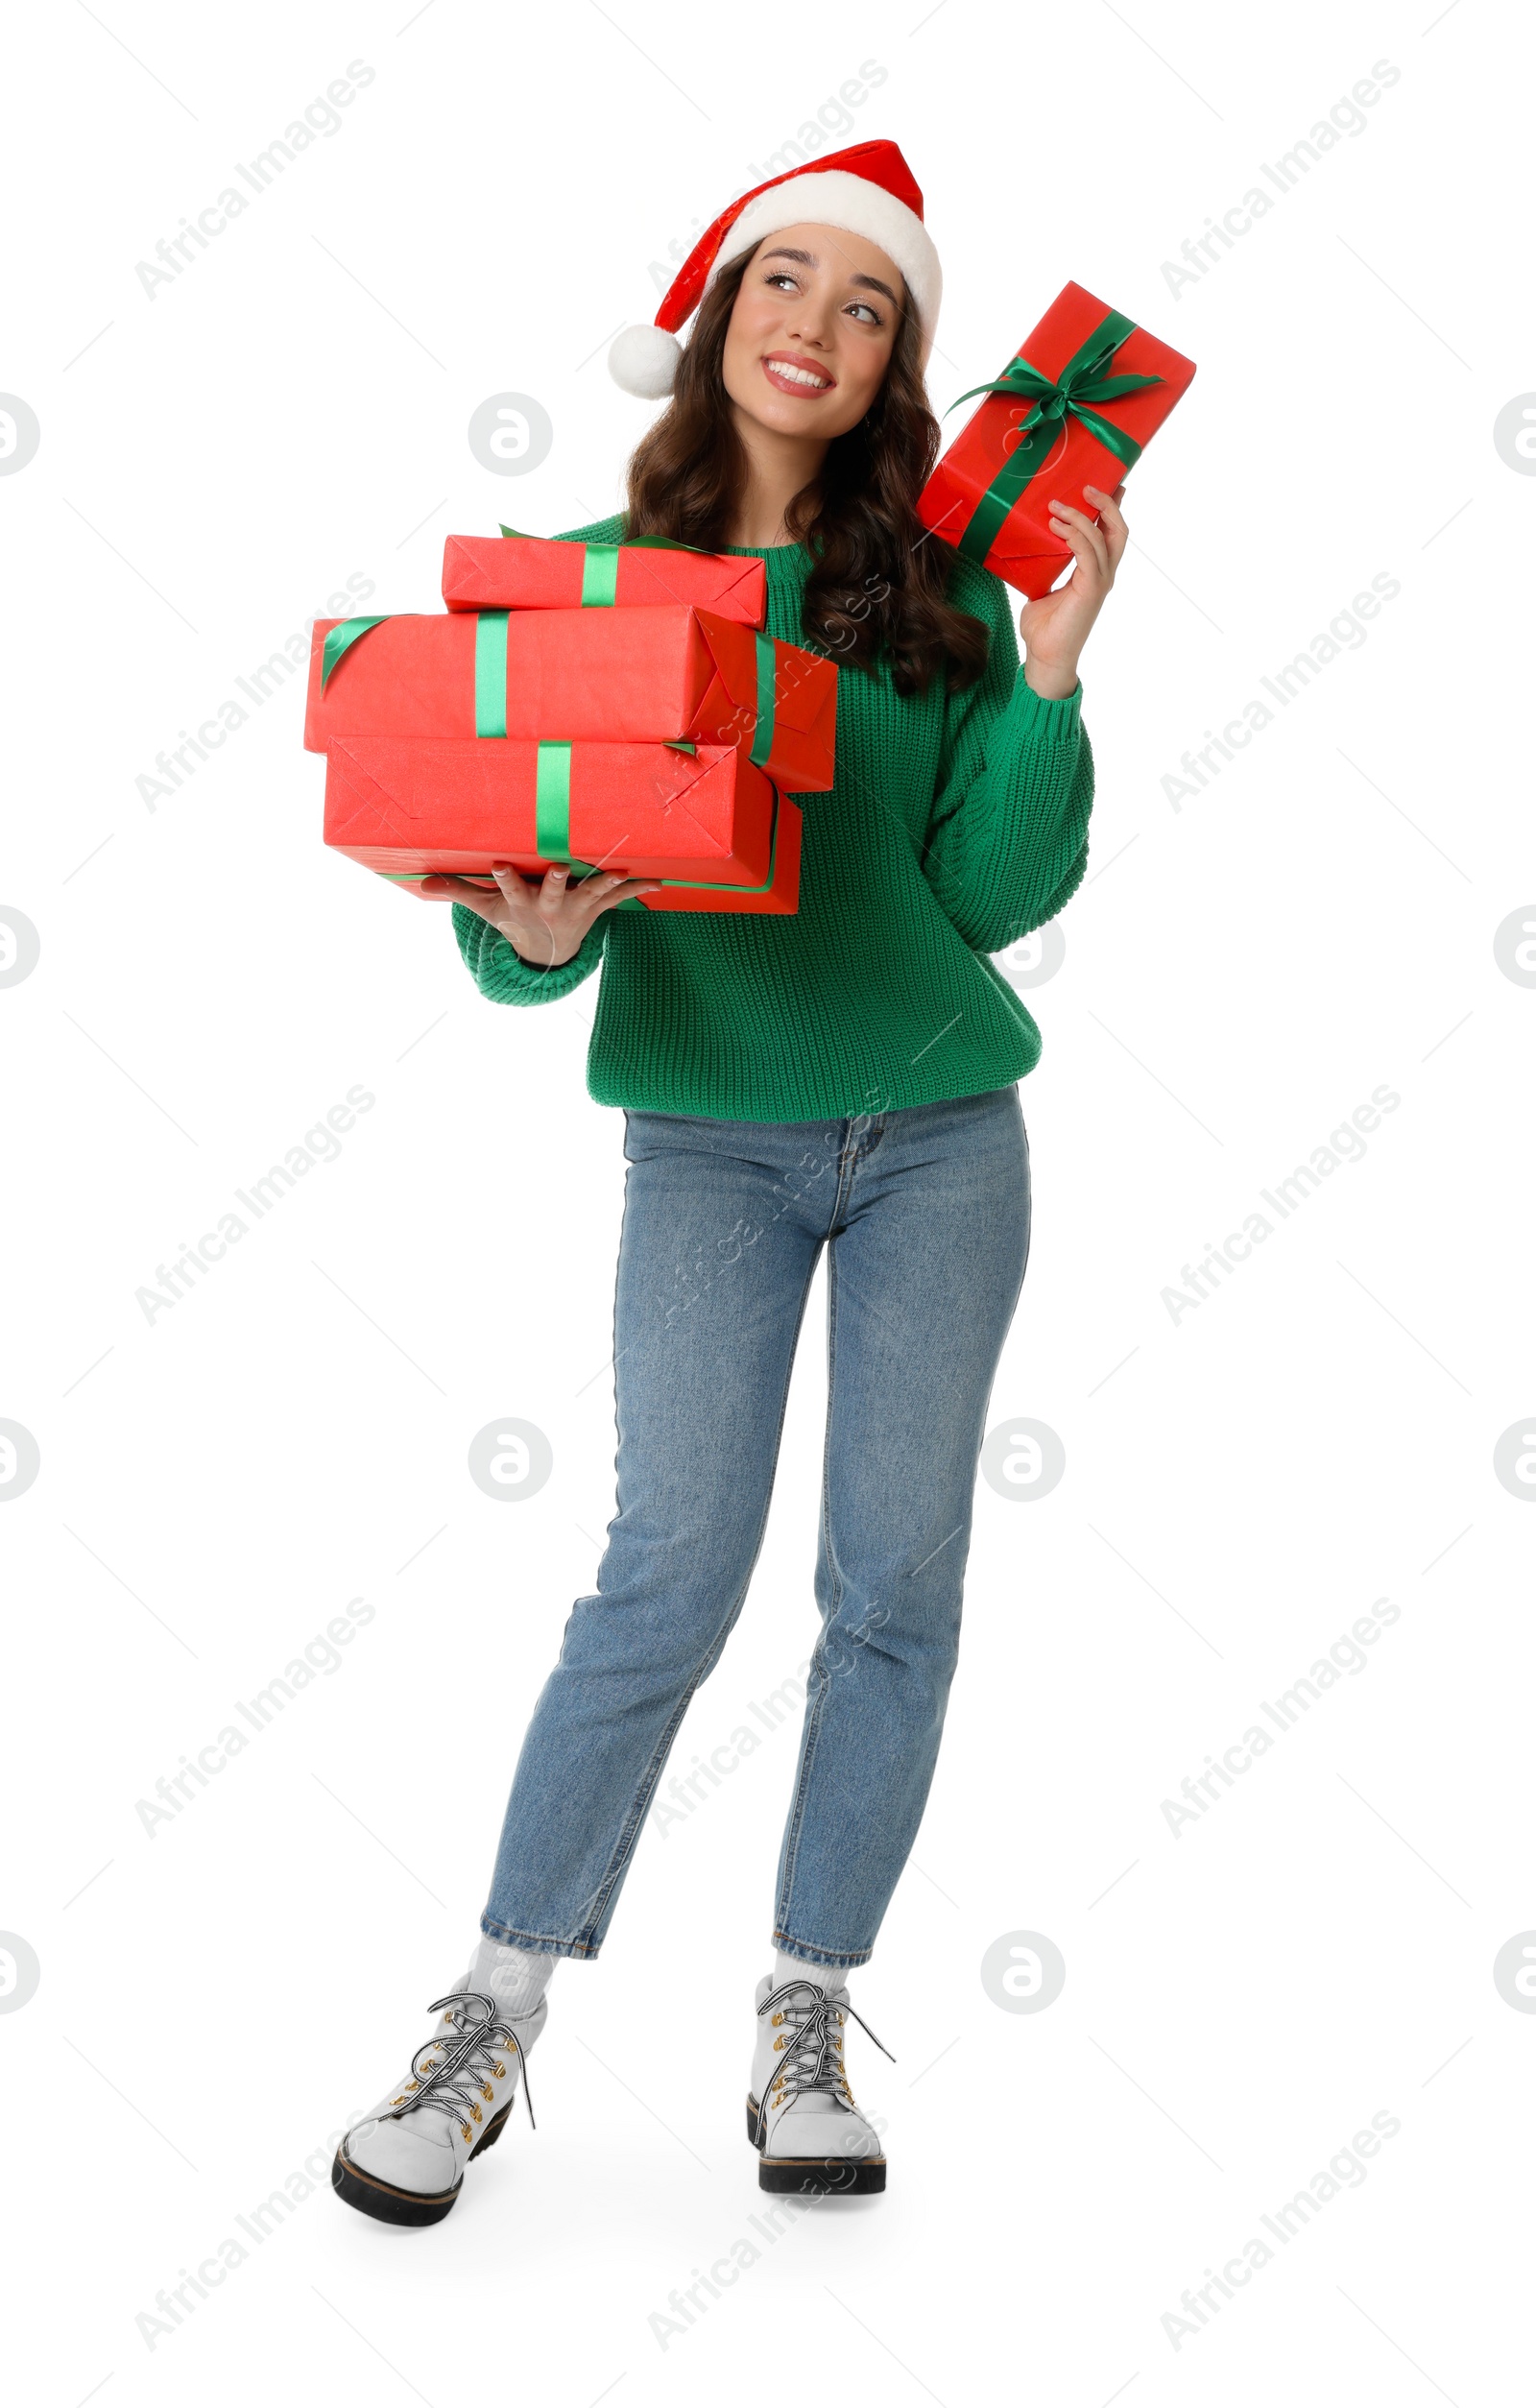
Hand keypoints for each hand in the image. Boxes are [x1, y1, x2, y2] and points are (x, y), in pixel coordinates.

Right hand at [417, 861, 662, 965]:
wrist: (548, 952)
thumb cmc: (516, 920)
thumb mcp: (488, 909)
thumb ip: (459, 892)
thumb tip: (421, 882)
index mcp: (523, 905)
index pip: (510, 891)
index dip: (504, 880)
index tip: (498, 865)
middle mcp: (551, 908)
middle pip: (552, 894)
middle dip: (554, 882)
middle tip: (557, 867)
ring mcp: (576, 908)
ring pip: (590, 893)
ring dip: (605, 884)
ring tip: (620, 872)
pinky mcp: (596, 908)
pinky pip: (619, 899)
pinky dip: (638, 890)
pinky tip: (659, 881)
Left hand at [1019, 481, 1128, 698]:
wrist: (1045, 656)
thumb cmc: (1044, 626)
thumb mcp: (1043, 586)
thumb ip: (1046, 565)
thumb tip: (1031, 544)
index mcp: (1096, 572)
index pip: (1112, 533)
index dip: (1111, 507)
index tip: (1099, 486)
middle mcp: (1104, 574)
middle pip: (1118, 529)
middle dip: (1106, 503)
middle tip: (1084, 488)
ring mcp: (1100, 582)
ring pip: (1102, 536)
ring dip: (1079, 517)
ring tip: (1056, 507)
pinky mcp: (1091, 589)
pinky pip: (1088, 552)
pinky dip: (1074, 536)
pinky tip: (1056, 528)